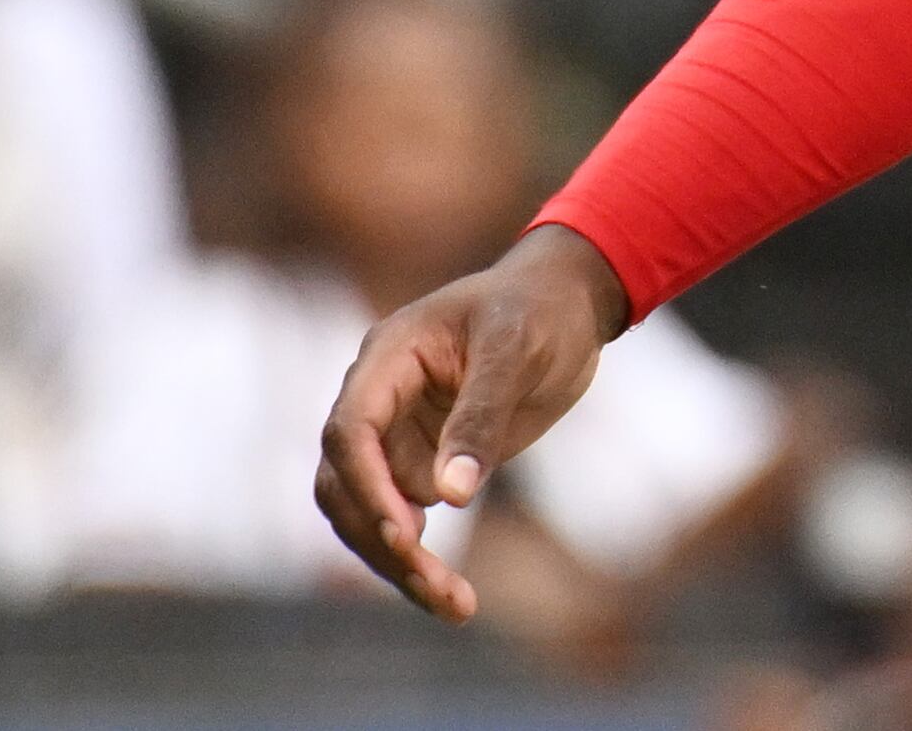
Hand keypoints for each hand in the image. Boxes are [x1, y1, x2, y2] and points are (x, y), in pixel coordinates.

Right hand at [314, 225, 628, 621]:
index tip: (407, 534)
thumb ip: (482, 415)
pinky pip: (400, 520)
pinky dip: (416, 560)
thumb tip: (450, 496)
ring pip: (366, 514)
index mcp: (388, 357)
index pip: (349, 431)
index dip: (367, 486)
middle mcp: (379, 399)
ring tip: (455, 606)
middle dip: (381, 541)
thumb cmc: (541, 310)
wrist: (566, 306)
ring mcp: (395, 434)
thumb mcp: (517, 349)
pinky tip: (452, 595)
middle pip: (345, 485)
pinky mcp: (419, 462)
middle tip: (438, 587)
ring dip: (397, 564)